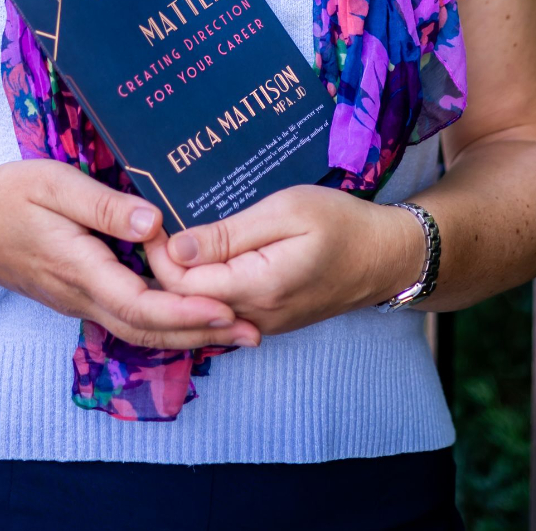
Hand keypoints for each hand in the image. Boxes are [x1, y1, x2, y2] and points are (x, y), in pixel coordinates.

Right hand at [0, 159, 260, 350]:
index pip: (139, 304)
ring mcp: (79, 301)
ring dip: (187, 333)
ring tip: (237, 328)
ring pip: (139, 330)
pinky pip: (127, 319)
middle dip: (202, 333)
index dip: (185, 311)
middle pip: (148, 329)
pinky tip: (190, 314)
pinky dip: (164, 323)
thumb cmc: (6, 196)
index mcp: (78, 268)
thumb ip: (103, 206)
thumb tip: (155, 223)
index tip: (226, 309)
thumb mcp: (53, 184)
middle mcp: (82, 295)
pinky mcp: (78, 296)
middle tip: (255, 331)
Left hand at [143, 186, 425, 334]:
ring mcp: (260, 325)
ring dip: (180, 275)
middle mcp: (253, 317)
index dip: (158, 251)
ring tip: (172, 233)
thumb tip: (175, 247)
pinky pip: (218, 308)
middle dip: (161, 265)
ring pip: (199, 307)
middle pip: (184, 300)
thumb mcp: (285, 211)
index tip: (150, 218)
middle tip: (154, 223)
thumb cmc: (341, 223)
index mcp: (256, 288)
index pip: (180, 283)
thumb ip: (228, 234)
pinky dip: (201, 285)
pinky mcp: (266, 322)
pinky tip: (199, 255)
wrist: (385, 257)